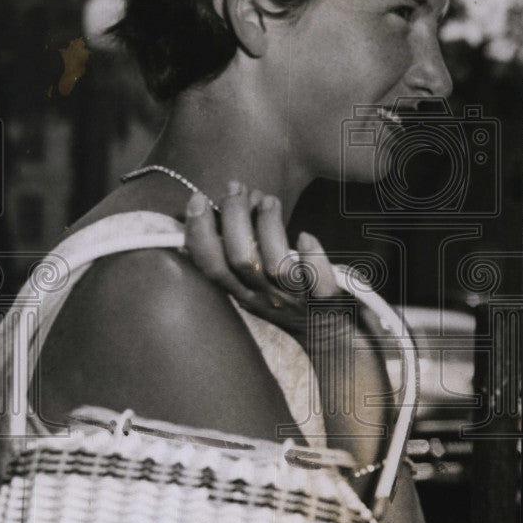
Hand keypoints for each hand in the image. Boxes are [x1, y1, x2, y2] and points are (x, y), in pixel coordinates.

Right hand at [184, 180, 341, 339]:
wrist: (324, 334)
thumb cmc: (286, 298)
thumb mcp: (253, 281)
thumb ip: (235, 250)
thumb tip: (218, 205)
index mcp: (241, 291)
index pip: (211, 267)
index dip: (199, 234)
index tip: (199, 199)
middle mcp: (264, 297)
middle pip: (241, 260)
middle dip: (234, 218)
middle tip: (237, 188)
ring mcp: (294, 299)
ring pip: (275, 266)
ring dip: (268, 226)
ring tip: (268, 200)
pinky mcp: (323, 299)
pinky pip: (317, 280)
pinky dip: (311, 255)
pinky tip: (305, 235)